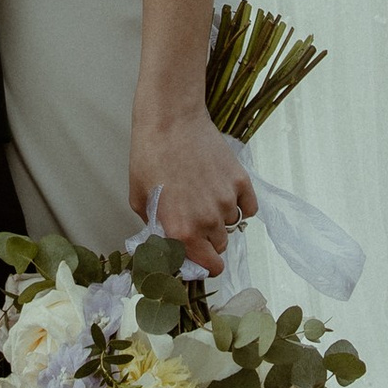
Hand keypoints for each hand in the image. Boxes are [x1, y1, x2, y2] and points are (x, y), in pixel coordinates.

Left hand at [130, 110, 256, 278]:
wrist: (171, 120)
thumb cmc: (149, 156)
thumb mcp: (139, 199)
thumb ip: (156, 228)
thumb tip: (166, 242)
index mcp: (182, 231)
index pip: (208, 266)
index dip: (204, 266)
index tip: (201, 259)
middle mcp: (208, 221)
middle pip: (220, 246)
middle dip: (208, 240)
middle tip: (195, 220)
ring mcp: (227, 200)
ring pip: (231, 224)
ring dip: (221, 219)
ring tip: (203, 196)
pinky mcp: (240, 181)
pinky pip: (249, 207)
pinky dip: (240, 205)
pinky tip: (224, 192)